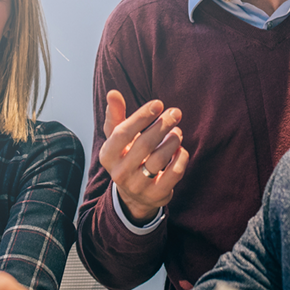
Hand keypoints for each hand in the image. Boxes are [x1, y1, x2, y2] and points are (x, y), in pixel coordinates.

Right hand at [101, 89, 189, 223]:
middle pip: (144, 144)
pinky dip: (181, 157)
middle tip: (176, 113)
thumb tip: (113, 93)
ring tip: (177, 131)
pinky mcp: (156, 195)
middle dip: (163, 125)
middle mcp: (119, 173)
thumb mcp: (118, 138)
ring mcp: (138, 186)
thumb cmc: (127, 156)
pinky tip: (180, 149)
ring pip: (161, 158)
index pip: (123, 132)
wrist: (134, 196)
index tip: (158, 104)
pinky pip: (174, 172)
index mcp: (108, 155)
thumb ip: (116, 116)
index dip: (141, 116)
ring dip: (173, 140)